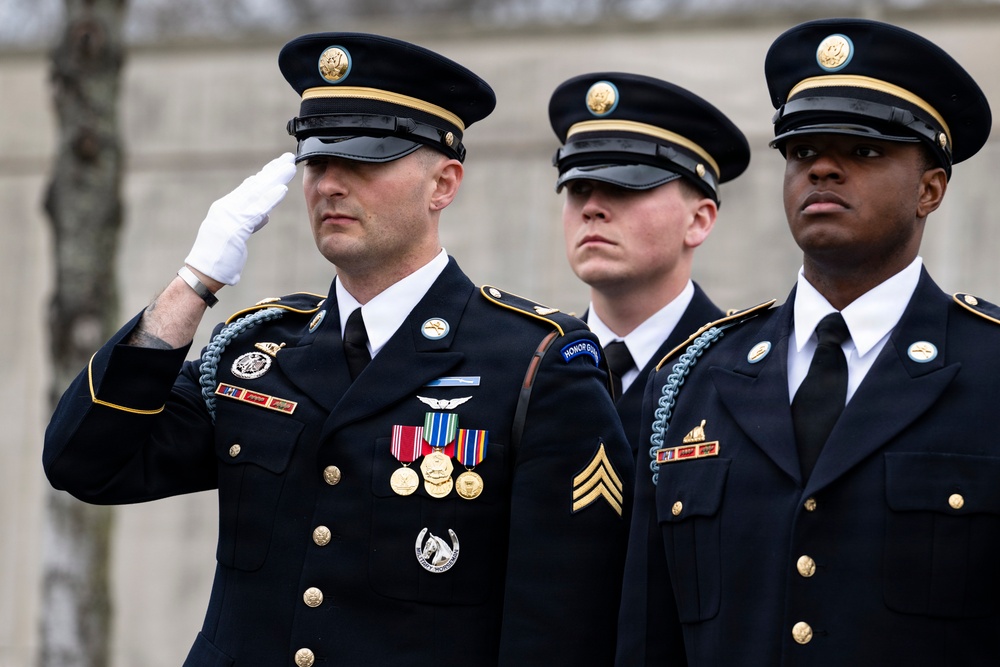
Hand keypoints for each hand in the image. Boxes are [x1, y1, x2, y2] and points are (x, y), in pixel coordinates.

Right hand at [184, 152, 296, 284]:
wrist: (203, 273)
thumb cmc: (219, 259)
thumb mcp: (236, 237)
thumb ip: (250, 223)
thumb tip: (264, 216)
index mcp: (226, 208)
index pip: (249, 189)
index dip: (265, 176)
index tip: (278, 165)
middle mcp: (227, 207)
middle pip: (254, 185)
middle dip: (272, 171)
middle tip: (287, 158)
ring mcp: (230, 215)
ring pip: (257, 192)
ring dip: (275, 178)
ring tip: (289, 167)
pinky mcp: (236, 226)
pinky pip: (257, 209)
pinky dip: (270, 198)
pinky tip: (282, 189)